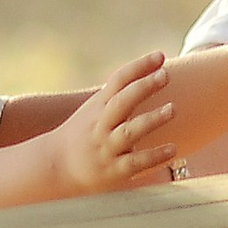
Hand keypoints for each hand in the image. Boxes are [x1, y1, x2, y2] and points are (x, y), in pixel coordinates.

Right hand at [52, 52, 179, 194]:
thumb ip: (118, 94)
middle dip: (143, 87)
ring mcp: (107, 147)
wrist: (55, 166)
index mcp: (99, 106)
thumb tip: (149, 72)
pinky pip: (135, 162)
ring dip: (151, 119)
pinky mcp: (114, 171)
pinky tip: (173, 149)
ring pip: (129, 131)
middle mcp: (101, 125)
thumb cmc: (83, 134)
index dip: (139, 66)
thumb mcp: (95, 110)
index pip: (119, 80)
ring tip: (172, 109)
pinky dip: (154, 155)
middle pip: (122, 102)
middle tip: (165, 75)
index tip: (160, 56)